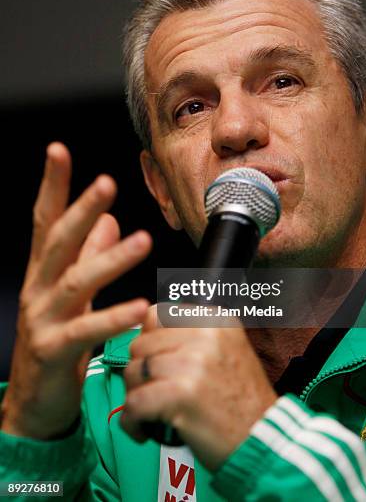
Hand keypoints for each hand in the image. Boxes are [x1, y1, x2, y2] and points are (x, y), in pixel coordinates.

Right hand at [0, 143, 150, 439]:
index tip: (57, 150)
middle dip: (80, 210)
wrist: (36, 400)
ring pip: (75, 283)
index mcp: (44, 272)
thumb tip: (109, 219)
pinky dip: (113, 318)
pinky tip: (140, 308)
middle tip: (106, 183)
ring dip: (110, 260)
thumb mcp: (73, 293)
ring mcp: (42, 320)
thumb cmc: (57, 339)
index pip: (45, 220)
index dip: (51, 185)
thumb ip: (88, 256)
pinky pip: (86, 332)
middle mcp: (39, 290)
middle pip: (57, 242)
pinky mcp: (54, 352)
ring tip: (143, 241)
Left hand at [120, 308, 276, 470]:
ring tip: (151, 413)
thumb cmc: (241, 400)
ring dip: (135, 397)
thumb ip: (190, 336)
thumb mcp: (226, 350)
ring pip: (134, 373)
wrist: (263, 439)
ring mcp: (192, 363)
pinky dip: (132, 421)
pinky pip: (134, 403)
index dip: (149, 342)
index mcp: (213, 320)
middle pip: (140, 345)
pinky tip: (144, 430)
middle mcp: (204, 335)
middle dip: (140, 372)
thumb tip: (144, 332)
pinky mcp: (181, 394)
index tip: (157, 363)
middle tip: (153, 393)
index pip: (155, 316)